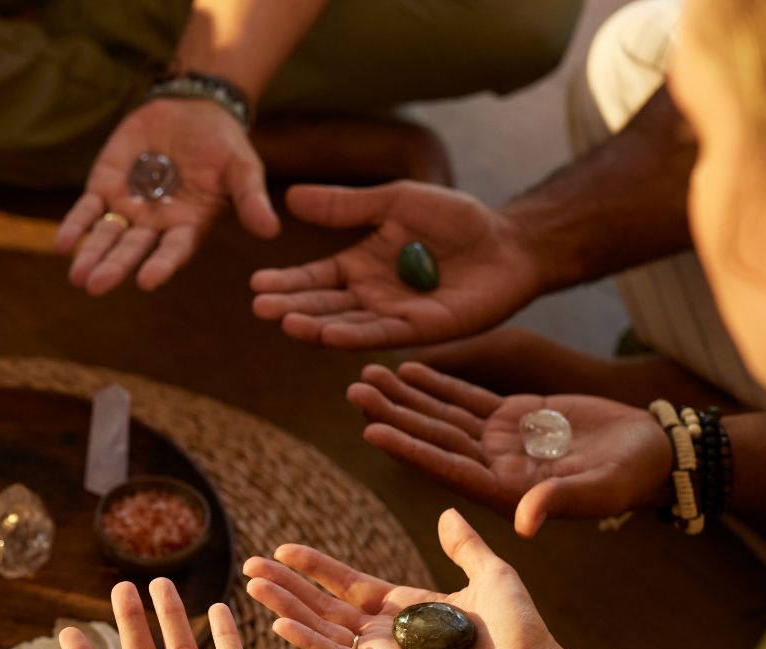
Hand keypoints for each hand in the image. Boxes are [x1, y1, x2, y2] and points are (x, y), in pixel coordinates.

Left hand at [58, 99, 278, 294]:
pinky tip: (64, 243)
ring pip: (105, 236)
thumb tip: (270, 231)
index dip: (160, 265)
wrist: (193, 109)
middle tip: (95, 286)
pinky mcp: (105, 186)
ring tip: (77, 277)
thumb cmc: (223, 145)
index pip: (172, 251)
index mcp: (187, 227)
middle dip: (114, 267)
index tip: (148, 281)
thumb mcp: (242, 168)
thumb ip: (250, 199)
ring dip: (91, 255)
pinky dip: (75, 225)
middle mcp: (154, 225)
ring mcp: (127, 208)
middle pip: (132, 250)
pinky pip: (87, 210)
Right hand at [245, 509, 569, 648]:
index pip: (348, 584)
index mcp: (407, 608)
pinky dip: (307, 642)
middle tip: (250, 566)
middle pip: (323, 605)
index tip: (284, 550)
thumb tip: (446, 513)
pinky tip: (278, 626)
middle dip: (287, 585)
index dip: (316, 567)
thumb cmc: (520, 630)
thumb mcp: (491, 572)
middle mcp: (388, 633)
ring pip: (321, 628)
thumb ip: (464, 546)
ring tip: (252, 586)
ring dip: (286, 607)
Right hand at [250, 183, 538, 347]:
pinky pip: (383, 335)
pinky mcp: (422, 330)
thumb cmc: (456, 219)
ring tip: (286, 323)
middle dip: (292, 308)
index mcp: (360, 266)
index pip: (314, 278)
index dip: (287, 282)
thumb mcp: (395, 202)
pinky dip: (355, 336)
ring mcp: (395, 316)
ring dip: (315, 327)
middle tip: (261, 308)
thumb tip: (292, 196)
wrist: (510, 242)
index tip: (256, 284)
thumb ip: (346, 205)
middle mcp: (370, 296)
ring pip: (346, 325)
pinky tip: (330, 335)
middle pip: (323, 306)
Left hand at [346, 362, 669, 536]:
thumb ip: (560, 500)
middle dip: (393, 414)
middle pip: (433, 438)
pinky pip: (466, 398)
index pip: (448, 467)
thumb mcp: (600, 490)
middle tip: (353, 391)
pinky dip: (437, 384)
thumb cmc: (633, 477)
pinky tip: (407, 369)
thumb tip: (525, 522)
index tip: (371, 430)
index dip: (409, 449)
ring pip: (442, 416)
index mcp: (506, 490)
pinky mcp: (513, 417)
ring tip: (366, 376)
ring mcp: (500, 442)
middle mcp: (493, 467)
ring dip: (404, 397)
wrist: (654, 452)